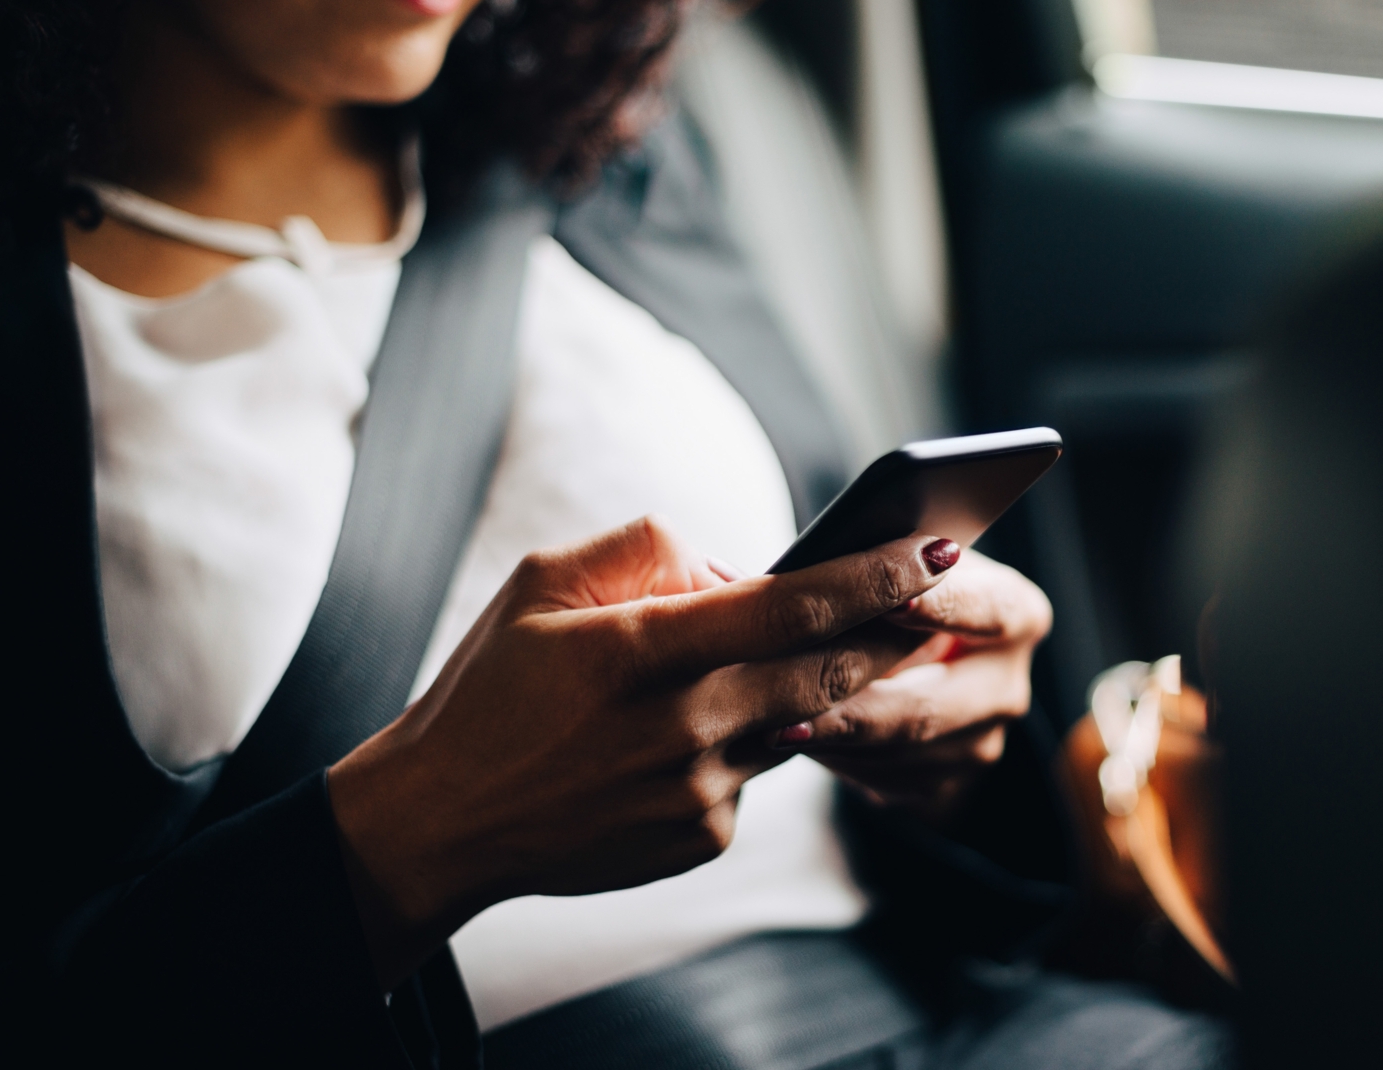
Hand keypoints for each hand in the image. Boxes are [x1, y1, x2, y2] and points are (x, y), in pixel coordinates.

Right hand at [327, 518, 954, 987]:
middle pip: (826, 667)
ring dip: (825, 681)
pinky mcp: (703, 837)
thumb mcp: (542, 583)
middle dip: (894, 628)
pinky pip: (757, 772)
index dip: (875, 574)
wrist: (443, 821)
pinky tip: (704, 729)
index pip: (789, 604)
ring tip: (846, 642)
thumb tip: (738, 570)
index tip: (938, 546)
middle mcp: (680, 724)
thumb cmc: (492, 687)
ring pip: (799, 717)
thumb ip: (648, 550)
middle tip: (939, 595)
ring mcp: (696, 790)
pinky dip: (750, 738)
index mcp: (639, 649)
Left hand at [772, 549, 1052, 813]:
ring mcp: (980, 742)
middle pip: (930, 706)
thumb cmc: (902, 586)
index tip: (891, 601)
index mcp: (1018, 614)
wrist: (918, 648)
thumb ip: (864, 562)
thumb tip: (733, 572)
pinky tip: (788, 739)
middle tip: (787, 713)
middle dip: (854, 710)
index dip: (940, 606)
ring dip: (830, 740)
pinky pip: (880, 778)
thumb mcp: (902, 561)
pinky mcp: (943, 782)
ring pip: (896, 752)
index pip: (986, 611)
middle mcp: (1007, 686)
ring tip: (767, 727)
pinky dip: (831, 759)